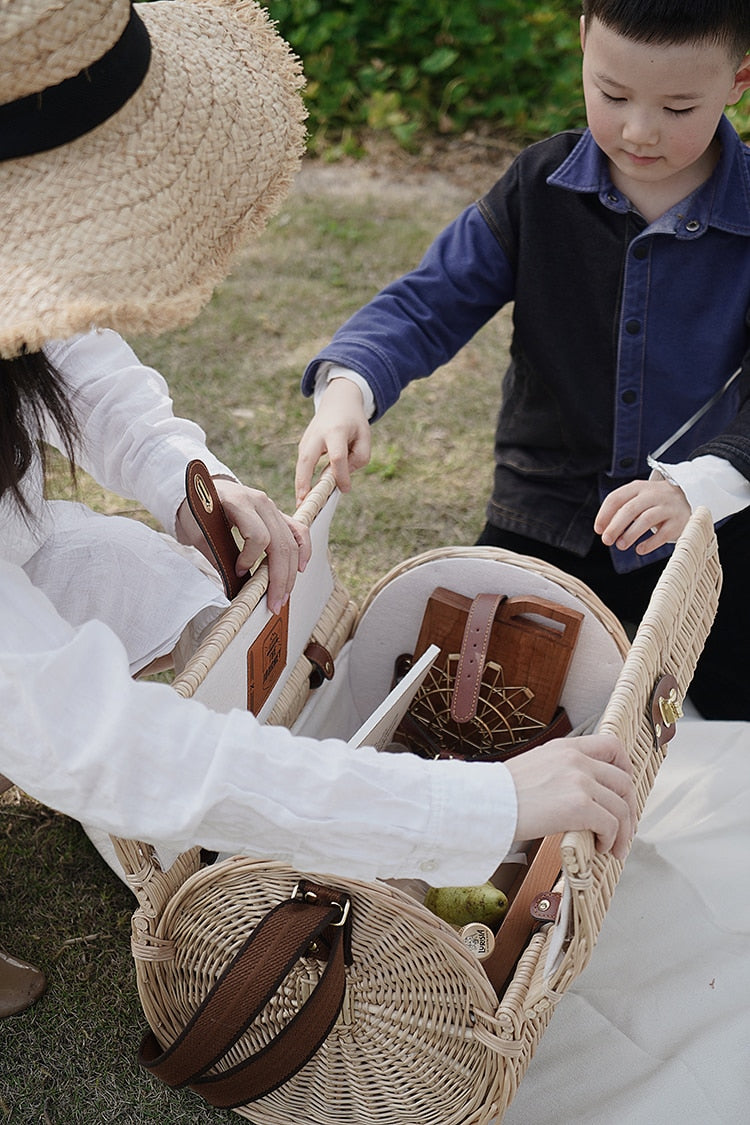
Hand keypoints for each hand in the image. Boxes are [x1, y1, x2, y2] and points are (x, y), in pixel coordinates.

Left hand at [176, 478, 311, 615]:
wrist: (199, 489)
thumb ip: (215, 555)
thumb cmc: (195, 510)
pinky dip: (303, 550)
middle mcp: (261, 502)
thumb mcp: (198, 531)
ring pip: (292, 541)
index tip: (237, 572)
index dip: (250, 559)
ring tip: (284, 595)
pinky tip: (300, 569)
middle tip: (274, 604)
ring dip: (290, 572)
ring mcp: (272, 507)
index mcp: (239, 501)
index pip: (258, 536)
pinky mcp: (277, 514)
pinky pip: (298, 531)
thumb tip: (231, 586)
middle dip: (279, 577)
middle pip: (280, 543)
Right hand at [295, 378, 370, 503]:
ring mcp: (307, 440)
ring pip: (301, 465)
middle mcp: (317, 435)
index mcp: (336, 431)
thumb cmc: (354, 422)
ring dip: (300, 486)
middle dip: (304, 482)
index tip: (344, 489)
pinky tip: (304, 497)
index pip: (337, 457)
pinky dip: (302, 481)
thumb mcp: (364, 436)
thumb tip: (343, 479)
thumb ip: (360, 458)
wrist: (338, 401)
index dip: (340, 475)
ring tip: (302, 507)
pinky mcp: (303, 446)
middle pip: (307, 461)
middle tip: (304, 504)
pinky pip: (302, 466)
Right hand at [505, 733, 635, 860]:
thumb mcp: (534, 767)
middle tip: (625, 828)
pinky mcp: (578, 806)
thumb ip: (560, 772)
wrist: (482, 803)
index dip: (625, 770)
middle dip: (629, 809)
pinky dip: (611, 840)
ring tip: (614, 848)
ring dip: (623, 832)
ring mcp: (579, 781)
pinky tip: (600, 848)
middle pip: (623, 781)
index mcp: (565, 747)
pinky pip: (611, 824)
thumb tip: (578, 796)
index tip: (623, 792)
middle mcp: (576, 759)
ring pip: (621, 807)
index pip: (612, 747)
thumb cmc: (500, 793)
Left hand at [594, 477, 690, 555]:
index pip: (616, 498)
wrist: (689, 498)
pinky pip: (664, 533)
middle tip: (606, 540)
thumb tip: (604, 529)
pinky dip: (650, 543)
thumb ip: (622, 510)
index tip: (598, 529)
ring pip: (646, 519)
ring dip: (630, 534)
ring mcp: (668, 507)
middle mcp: (654, 494)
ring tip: (620, 545)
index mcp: (639, 487)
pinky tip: (640, 549)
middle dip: (615, 526)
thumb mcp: (639, 499)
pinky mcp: (679, 521)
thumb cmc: (656, 503)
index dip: (604, 514)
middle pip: (630, 509)